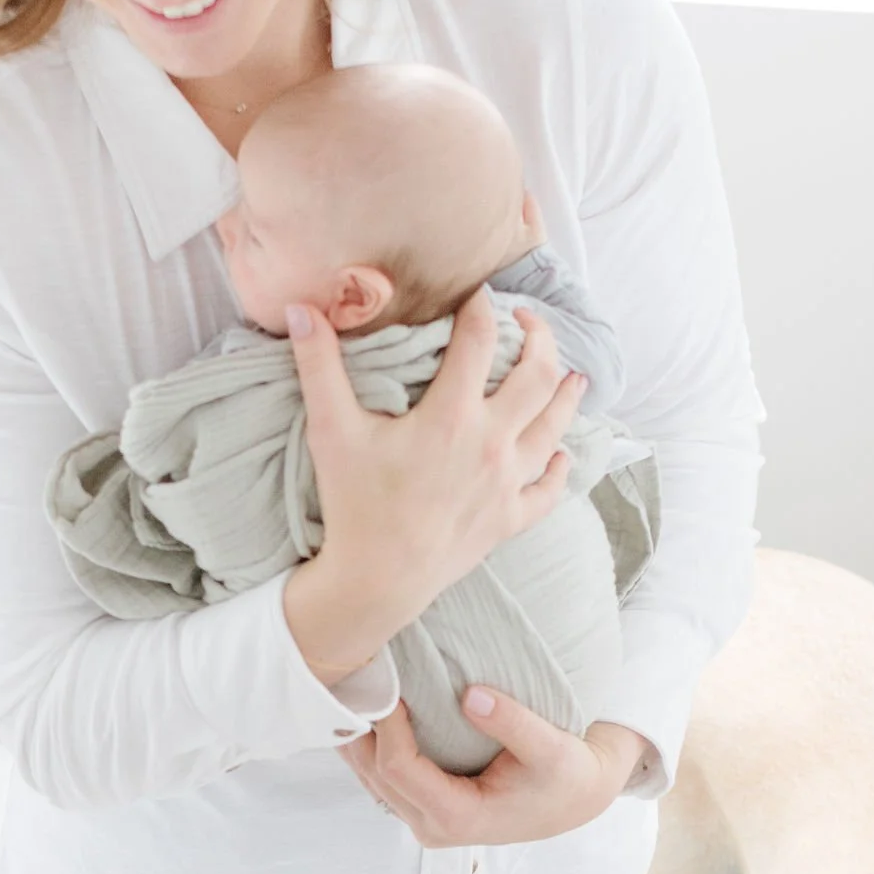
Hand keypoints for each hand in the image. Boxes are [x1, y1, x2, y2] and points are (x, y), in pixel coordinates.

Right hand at [283, 289, 584, 685]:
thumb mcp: (331, 431)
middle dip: (540, 339)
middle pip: (538, 375)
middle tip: (529, 322)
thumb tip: (301, 308)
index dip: (481, 307)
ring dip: (566, 395)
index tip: (478, 293)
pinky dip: (559, 467)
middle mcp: (491, 444)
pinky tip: (560, 453)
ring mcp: (507, 483)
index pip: (479, 339)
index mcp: (451, 415)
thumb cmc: (354, 505)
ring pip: (555, 427)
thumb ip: (318, 366)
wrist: (377, 580)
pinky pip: (549, 489)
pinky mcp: (509, 519)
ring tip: (571, 375)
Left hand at [344, 692, 648, 849]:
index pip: (398, 768)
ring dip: (357, 734)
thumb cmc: (565, 776)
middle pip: (373, 773)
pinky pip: (380, 774)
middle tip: (356, 678)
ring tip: (351, 687)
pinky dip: (369, 741)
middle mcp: (432, 825)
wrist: (573, 799)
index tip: (386, 686)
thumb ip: (514, 724)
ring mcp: (423, 818)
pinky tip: (365, 707)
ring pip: (369, 776)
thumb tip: (472, 695)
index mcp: (458, 817)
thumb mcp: (552, 749)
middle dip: (360, 727)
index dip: (385, 726)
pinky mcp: (421, 805)